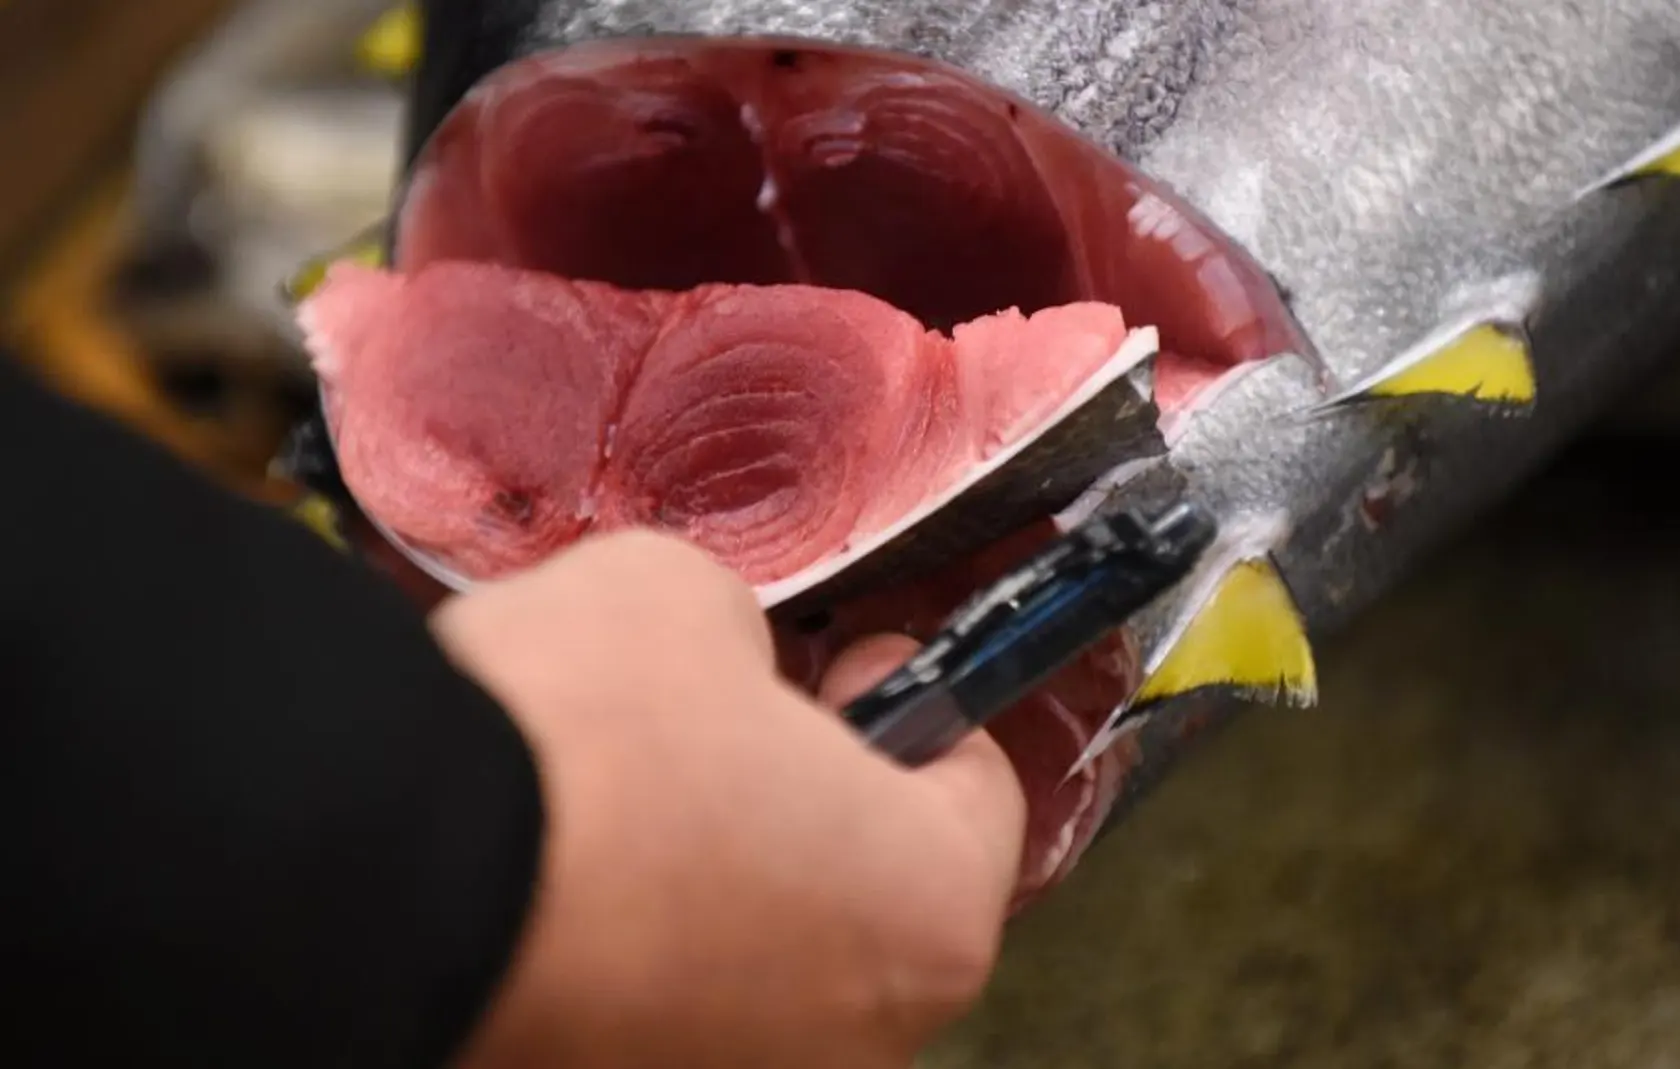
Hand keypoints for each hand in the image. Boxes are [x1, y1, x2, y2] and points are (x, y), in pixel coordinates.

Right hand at [431, 531, 1026, 1068]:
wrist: (368, 871)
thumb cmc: (574, 741)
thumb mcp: (686, 599)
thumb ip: (744, 641)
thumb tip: (713, 666)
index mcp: (926, 914)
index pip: (977, 792)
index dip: (917, 701)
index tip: (855, 661)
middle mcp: (854, 1043)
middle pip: (866, 886)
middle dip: (811, 794)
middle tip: (737, 719)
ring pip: (758, 956)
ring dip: (716, 875)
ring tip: (624, 794)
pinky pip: (654, 1004)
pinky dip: (627, 945)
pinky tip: (558, 873)